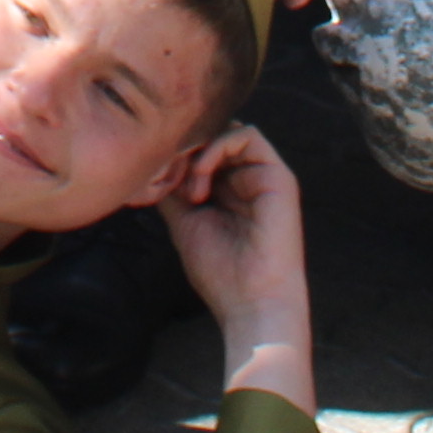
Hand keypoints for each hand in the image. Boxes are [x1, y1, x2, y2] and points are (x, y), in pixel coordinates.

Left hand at [157, 124, 314, 382]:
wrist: (251, 302)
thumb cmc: (220, 272)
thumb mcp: (185, 222)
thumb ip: (173, 190)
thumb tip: (154, 162)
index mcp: (226, 191)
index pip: (200, 150)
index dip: (175, 154)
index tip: (155, 179)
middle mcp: (245, 179)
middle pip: (212, 136)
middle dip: (184, 149)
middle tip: (167, 175)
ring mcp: (263, 175)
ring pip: (228, 130)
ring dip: (200, 150)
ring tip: (189, 187)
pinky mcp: (278, 175)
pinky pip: (249, 136)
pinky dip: (218, 147)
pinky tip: (201, 178)